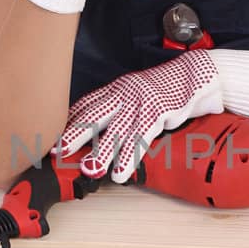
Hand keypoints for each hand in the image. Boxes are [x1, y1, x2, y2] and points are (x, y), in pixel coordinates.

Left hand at [55, 47, 248, 182]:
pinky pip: (143, 138)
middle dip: (75, 135)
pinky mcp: (161, 113)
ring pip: (118, 131)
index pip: (87, 106)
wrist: (198, 75)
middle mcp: (126, 94)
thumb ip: (116, 108)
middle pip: (95, 116)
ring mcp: (143, 103)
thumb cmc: (165, 89)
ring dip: (102, 153)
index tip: (50, 138)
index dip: (69, 123)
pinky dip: (131, 157)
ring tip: (89, 171)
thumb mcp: (136, 94)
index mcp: (117, 90)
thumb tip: (94, 131)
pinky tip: (121, 172)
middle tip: (57, 151)